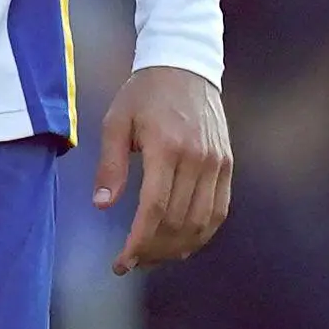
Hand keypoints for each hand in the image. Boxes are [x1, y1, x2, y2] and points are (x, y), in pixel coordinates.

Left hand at [92, 66, 231, 273]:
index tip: (121, 262)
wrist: (185, 66)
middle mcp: (196, 158)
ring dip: (176, 248)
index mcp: (166, 147)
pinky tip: (181, 244)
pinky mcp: (227, 164)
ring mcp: (216, 162)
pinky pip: (219, 210)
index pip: (154, 210)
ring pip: (200, 222)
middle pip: (177, 222)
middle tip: (131, 262)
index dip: (138, 242)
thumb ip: (110, 165)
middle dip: (153, 250)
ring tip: (152, 257)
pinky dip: (201, 233)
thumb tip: (102, 206)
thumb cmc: (143, 94)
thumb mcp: (116, 122)